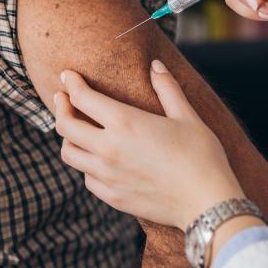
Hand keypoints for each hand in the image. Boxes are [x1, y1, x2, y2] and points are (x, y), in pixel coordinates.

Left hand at [54, 61, 244, 230]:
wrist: (206, 202)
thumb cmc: (201, 155)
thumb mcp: (186, 116)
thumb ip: (167, 88)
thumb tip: (155, 65)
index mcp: (125, 123)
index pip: (82, 98)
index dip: (71, 83)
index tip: (67, 75)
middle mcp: (108, 149)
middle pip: (65, 126)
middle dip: (60, 107)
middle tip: (62, 98)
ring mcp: (107, 176)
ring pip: (69, 154)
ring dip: (68, 137)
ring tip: (77, 129)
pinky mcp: (112, 197)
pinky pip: (86, 177)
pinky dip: (85, 164)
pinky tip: (97, 158)